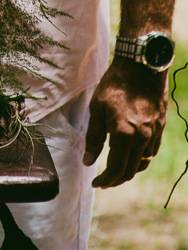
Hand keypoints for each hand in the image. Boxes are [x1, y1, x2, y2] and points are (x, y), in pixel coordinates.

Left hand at [83, 57, 168, 187]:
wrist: (142, 67)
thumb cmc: (115, 84)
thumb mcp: (97, 108)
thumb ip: (94, 137)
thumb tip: (88, 160)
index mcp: (123, 135)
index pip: (116, 169)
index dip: (106, 180)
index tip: (96, 183)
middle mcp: (142, 139)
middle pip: (130, 171)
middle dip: (116, 179)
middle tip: (104, 180)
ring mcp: (154, 134)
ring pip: (143, 163)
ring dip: (129, 170)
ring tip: (116, 169)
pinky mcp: (160, 128)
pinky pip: (151, 151)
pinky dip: (141, 158)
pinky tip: (131, 155)